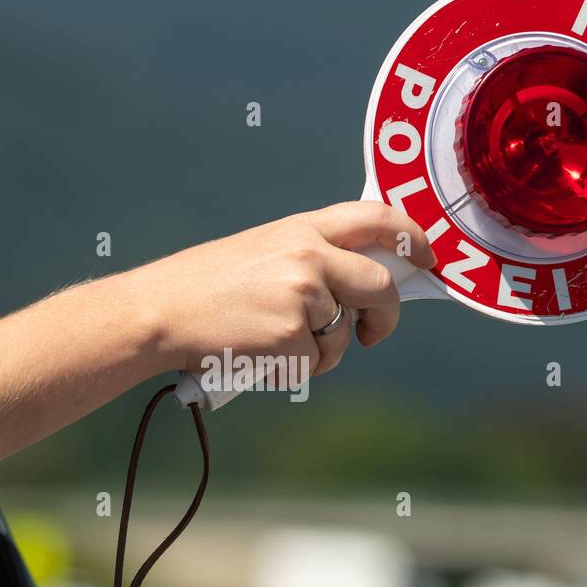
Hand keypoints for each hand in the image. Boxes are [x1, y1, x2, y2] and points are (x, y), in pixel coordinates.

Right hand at [133, 202, 434, 375]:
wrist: (160, 312)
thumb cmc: (204, 288)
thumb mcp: (261, 251)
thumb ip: (310, 258)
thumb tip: (359, 285)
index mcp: (300, 229)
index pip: (376, 218)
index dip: (412, 236)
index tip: (426, 257)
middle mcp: (309, 255)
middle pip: (380, 287)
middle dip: (385, 317)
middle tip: (374, 333)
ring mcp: (304, 296)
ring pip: (343, 335)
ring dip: (319, 350)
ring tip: (271, 342)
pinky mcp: (293, 336)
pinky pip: (316, 363)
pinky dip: (292, 368)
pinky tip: (257, 355)